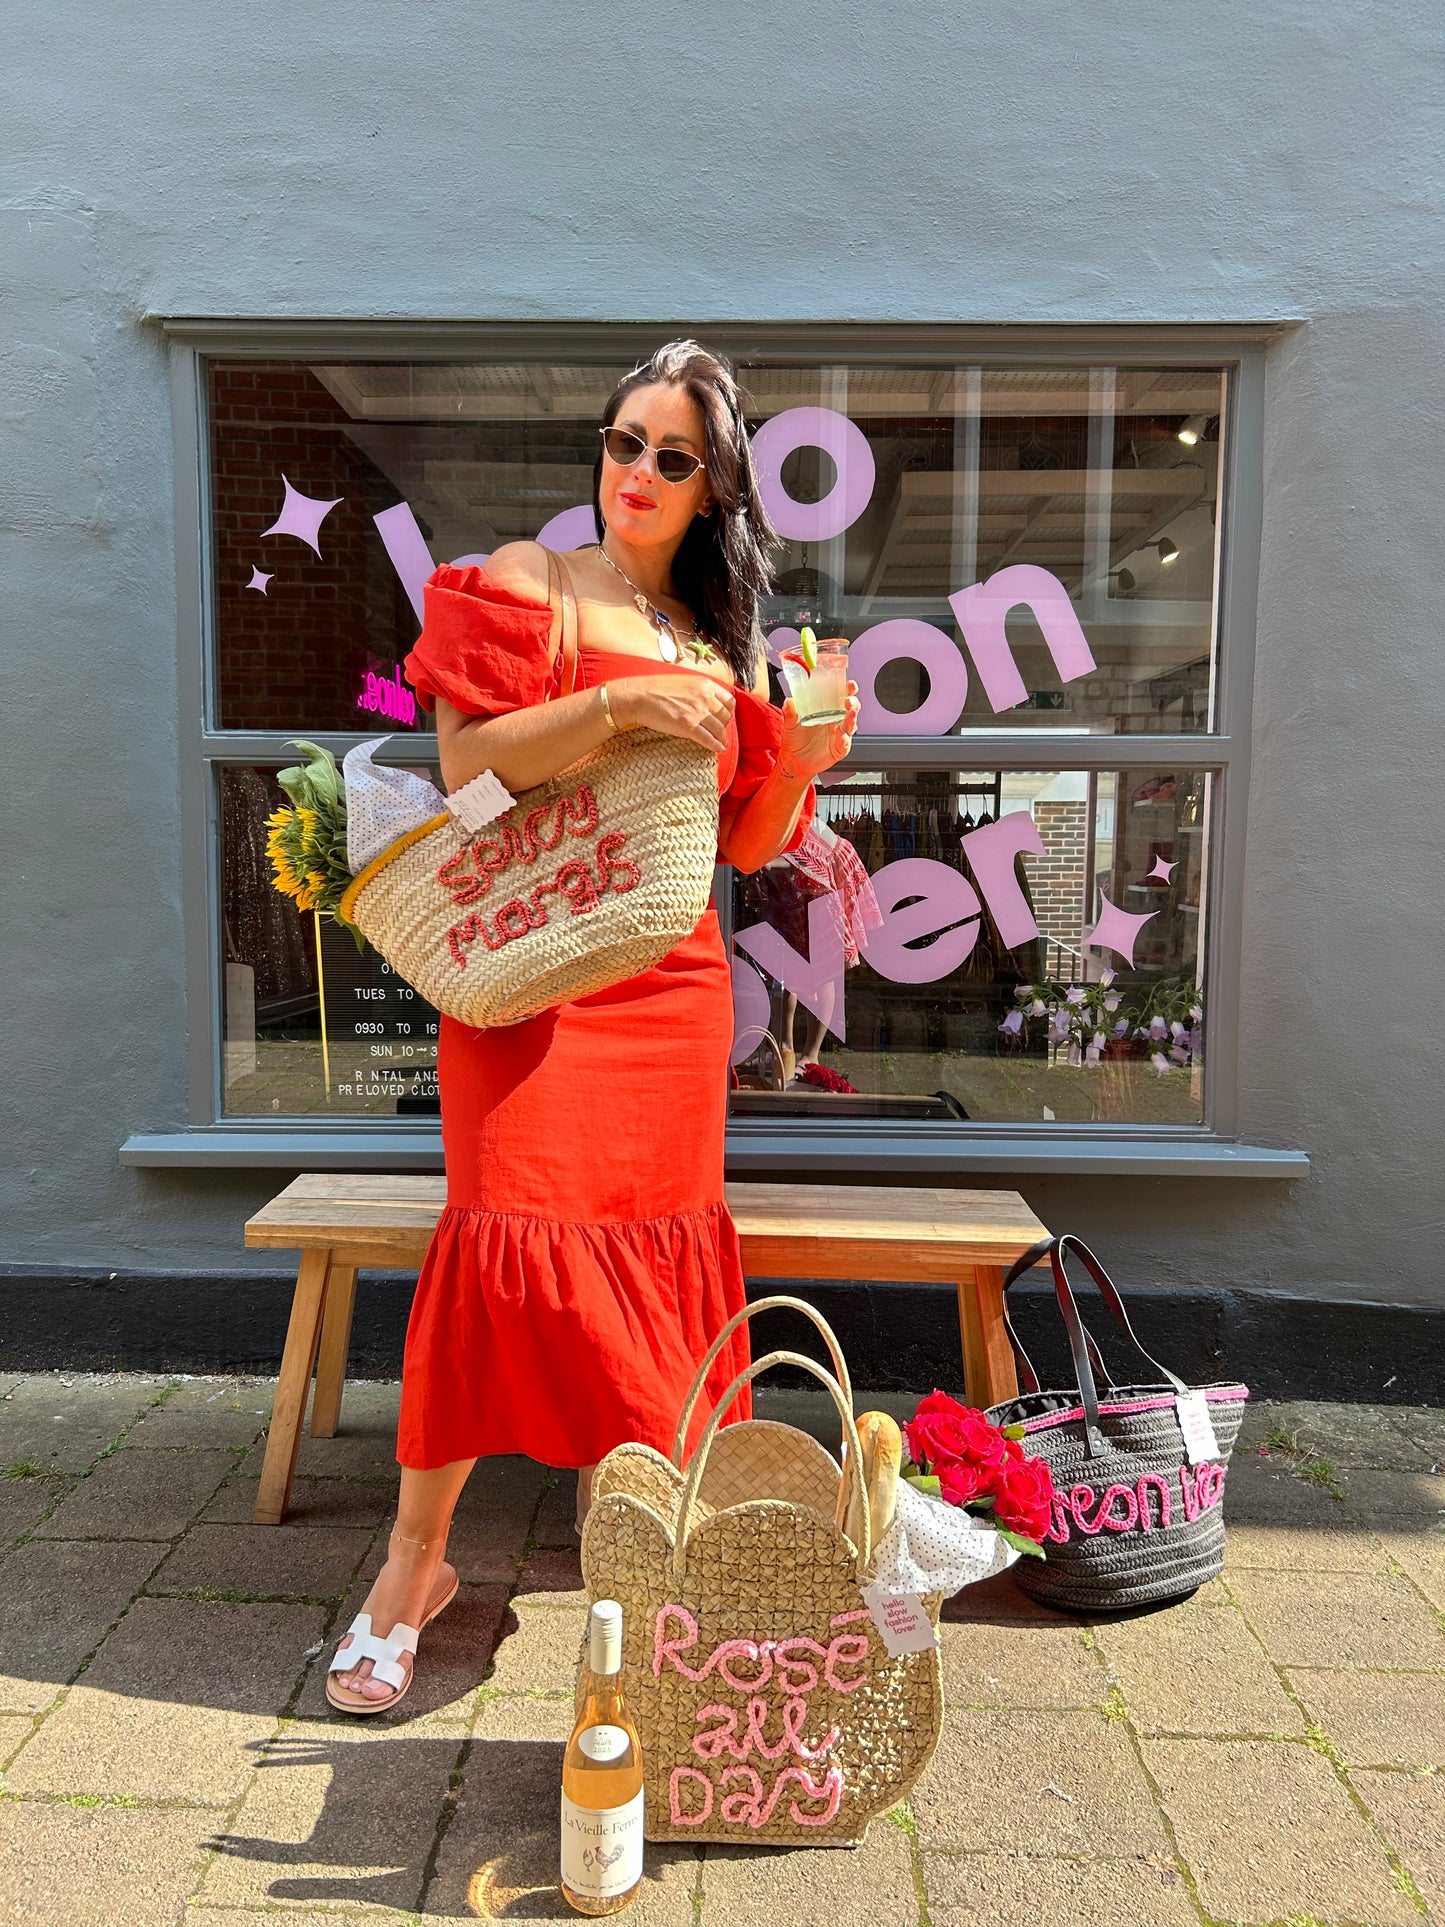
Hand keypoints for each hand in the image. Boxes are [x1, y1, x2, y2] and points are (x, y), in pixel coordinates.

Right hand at [610, 675, 734, 755]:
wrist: (639, 696)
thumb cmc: (656, 688)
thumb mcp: (684, 681)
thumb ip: (698, 690)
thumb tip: (706, 701)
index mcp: (705, 684)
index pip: (729, 700)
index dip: (729, 711)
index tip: (725, 717)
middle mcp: (705, 697)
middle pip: (725, 716)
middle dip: (724, 726)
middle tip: (720, 732)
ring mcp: (698, 713)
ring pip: (719, 729)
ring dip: (722, 738)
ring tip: (721, 743)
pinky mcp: (689, 727)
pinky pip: (709, 739)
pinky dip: (716, 746)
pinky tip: (718, 749)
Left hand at [777, 681, 860, 779]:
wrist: (793, 760)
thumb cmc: (795, 739)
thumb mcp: (790, 724)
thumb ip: (790, 712)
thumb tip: (789, 700)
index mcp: (828, 710)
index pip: (841, 696)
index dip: (848, 689)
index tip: (849, 683)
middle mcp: (837, 721)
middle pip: (852, 708)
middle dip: (853, 702)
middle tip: (848, 699)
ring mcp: (840, 734)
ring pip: (851, 724)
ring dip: (852, 718)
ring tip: (850, 713)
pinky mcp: (839, 748)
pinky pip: (845, 742)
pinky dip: (843, 737)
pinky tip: (839, 732)